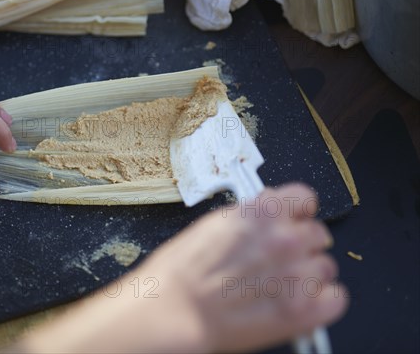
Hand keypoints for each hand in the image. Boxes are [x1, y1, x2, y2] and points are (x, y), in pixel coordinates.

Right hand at [142, 183, 346, 351]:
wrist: (172, 310)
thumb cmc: (182, 272)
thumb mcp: (213, 223)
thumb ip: (250, 215)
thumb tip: (268, 210)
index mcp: (263, 212)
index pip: (305, 198)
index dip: (297, 211)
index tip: (293, 219)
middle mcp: (285, 239)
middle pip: (318, 233)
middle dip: (302, 244)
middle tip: (281, 259)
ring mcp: (298, 275)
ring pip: (326, 266)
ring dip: (309, 274)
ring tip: (281, 286)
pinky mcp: (304, 311)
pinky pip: (336, 299)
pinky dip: (322, 301)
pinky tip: (299, 302)